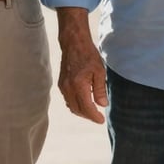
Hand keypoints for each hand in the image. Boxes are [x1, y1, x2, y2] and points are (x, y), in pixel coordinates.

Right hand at [57, 8, 106, 123]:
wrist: (74, 43)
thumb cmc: (88, 55)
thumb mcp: (100, 71)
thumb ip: (100, 89)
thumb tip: (102, 105)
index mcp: (79, 85)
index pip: (87, 108)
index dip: (94, 117)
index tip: (101, 120)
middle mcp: (68, 88)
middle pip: (77, 110)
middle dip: (88, 116)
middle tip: (98, 117)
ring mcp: (63, 86)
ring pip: (71, 106)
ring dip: (81, 111)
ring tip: (92, 110)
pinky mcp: (61, 84)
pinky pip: (68, 100)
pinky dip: (76, 104)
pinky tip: (84, 101)